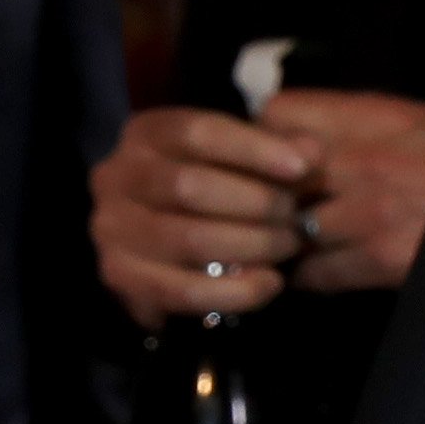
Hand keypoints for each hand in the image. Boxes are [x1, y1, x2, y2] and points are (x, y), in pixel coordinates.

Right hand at [88, 104, 316, 323]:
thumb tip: (312, 151)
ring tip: (287, 247)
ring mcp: (111, 227)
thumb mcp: (236, 158)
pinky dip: (235, 291)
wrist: (157, 238)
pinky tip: (270, 284)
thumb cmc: (208, 188)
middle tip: (296, 218)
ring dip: (251, 246)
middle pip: (189, 185)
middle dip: (255, 203)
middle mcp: (116, 176)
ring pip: (188, 239)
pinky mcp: (118, 274)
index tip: (301, 167)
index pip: (195, 132)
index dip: (251, 148)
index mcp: (144, 134)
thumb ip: (275, 150)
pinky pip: (182, 290)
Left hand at [253, 88, 424, 292]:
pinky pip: (320, 273)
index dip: (260, 136)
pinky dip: (309, 277)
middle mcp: (363, 160)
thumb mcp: (413, 116)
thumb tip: (291, 127)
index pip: (276, 115)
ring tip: (281, 243)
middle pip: (270, 175)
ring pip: (288, 228)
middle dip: (261, 193)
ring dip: (282, 238)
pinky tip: (310, 273)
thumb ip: (352, 119)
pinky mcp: (386, 259)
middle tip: (257, 206)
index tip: (260, 154)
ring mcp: (372, 212)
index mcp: (370, 117)